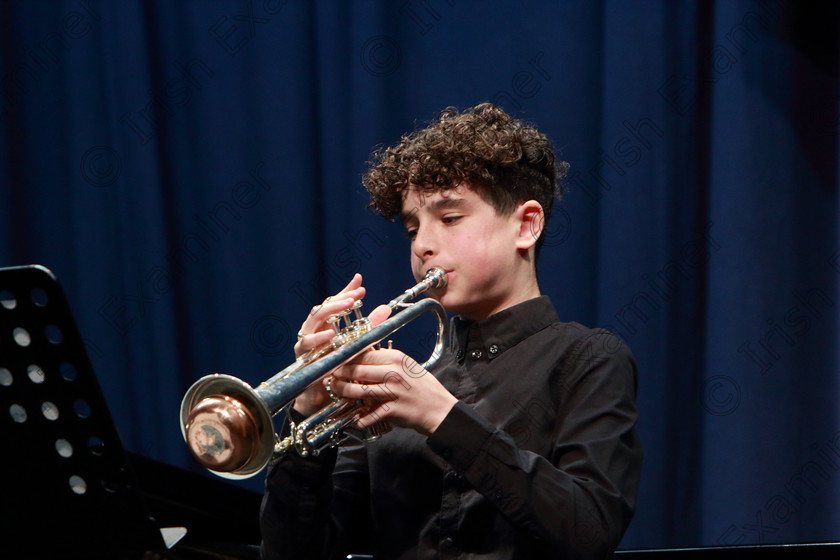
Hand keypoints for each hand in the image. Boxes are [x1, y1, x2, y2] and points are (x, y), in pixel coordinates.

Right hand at [291, 274, 365, 416]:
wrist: (323, 395)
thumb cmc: (339, 368)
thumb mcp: (358, 344)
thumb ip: (369, 326)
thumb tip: (386, 308)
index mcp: (327, 324)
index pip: (335, 302)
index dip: (346, 291)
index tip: (361, 283)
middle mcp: (315, 329)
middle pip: (324, 307)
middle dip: (339, 299)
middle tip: (355, 295)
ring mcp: (306, 341)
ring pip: (313, 320)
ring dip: (329, 312)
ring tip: (345, 306)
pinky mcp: (302, 355)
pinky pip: (306, 343)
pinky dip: (318, 338)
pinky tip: (330, 334)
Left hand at [331, 348, 457, 435]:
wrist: (441, 409)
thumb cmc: (423, 388)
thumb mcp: (407, 366)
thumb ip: (386, 362)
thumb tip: (363, 358)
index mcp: (396, 358)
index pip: (363, 354)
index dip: (346, 359)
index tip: (336, 363)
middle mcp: (394, 372)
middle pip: (357, 371)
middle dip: (340, 375)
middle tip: (331, 379)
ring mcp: (394, 391)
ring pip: (359, 391)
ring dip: (344, 393)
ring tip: (337, 393)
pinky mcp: (394, 410)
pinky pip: (370, 414)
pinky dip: (360, 418)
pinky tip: (355, 419)